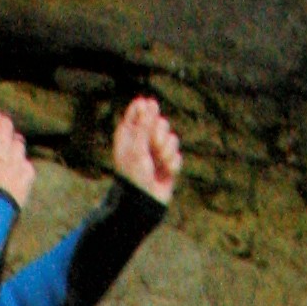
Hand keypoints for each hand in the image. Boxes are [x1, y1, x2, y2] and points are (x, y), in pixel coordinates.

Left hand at [111, 91, 183, 205]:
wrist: (143, 203)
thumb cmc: (134, 175)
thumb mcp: (136, 147)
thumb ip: (144, 124)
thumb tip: (151, 102)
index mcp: (129, 133)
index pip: (139, 109)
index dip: (146, 110)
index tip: (148, 116)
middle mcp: (143, 139)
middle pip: (160, 121)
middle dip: (160, 134)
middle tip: (153, 146)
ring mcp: (157, 151)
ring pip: (171, 138)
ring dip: (166, 151)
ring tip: (159, 163)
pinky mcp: (168, 163)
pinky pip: (177, 154)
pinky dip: (172, 164)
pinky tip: (165, 173)